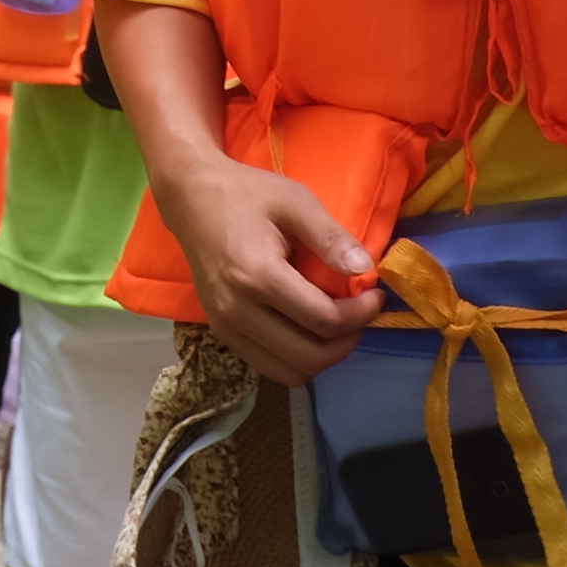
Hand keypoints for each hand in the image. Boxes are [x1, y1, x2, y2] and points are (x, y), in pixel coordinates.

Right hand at [157, 154, 383, 388]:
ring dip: (322, 356)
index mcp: (258, 276)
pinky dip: (296, 357)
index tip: (375, 295)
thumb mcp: (295, 201)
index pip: (324, 320)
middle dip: (347, 341)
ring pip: (290, 373)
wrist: (191, 197)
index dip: (361, 314)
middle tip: (360, 314)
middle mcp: (237, 311)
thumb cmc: (246, 194)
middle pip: (310, 357)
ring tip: (336, 325)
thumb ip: (331, 237)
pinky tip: (307, 328)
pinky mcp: (221, 332)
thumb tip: (366, 270)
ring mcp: (226, 326)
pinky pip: (269, 366)